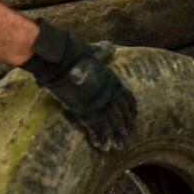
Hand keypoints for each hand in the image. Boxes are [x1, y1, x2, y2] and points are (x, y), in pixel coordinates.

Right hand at [22, 21, 135, 151]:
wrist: (61, 61)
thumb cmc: (75, 54)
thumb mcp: (93, 51)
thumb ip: (102, 52)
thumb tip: (111, 47)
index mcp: (112, 80)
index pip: (126, 98)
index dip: (129, 110)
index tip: (132, 119)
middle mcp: (109, 93)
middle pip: (120, 114)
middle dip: (123, 127)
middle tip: (126, 138)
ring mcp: (99, 103)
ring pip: (111, 124)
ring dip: (114, 136)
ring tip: (117, 147)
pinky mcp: (86, 110)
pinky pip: (96, 128)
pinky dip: (100, 137)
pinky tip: (102, 146)